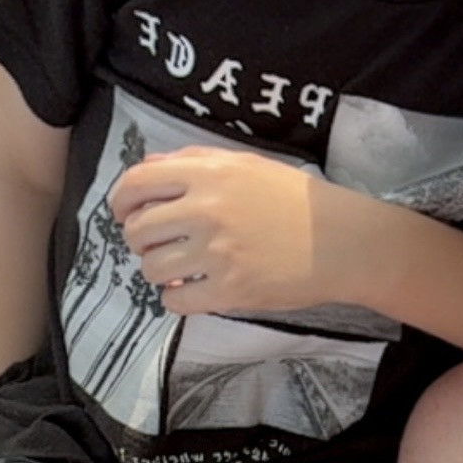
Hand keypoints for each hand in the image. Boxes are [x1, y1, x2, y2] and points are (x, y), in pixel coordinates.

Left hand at [110, 147, 366, 317]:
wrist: (343, 241)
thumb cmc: (297, 200)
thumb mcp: (246, 164)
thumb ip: (195, 161)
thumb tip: (149, 168)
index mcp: (208, 174)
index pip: (136, 184)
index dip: (120, 201)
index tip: (124, 213)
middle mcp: (206, 211)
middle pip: (138, 230)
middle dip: (140, 240)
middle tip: (160, 244)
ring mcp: (216, 253)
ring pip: (152, 268)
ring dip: (158, 271)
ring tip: (180, 268)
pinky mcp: (229, 290)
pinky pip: (175, 301)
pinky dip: (175, 299)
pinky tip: (190, 291)